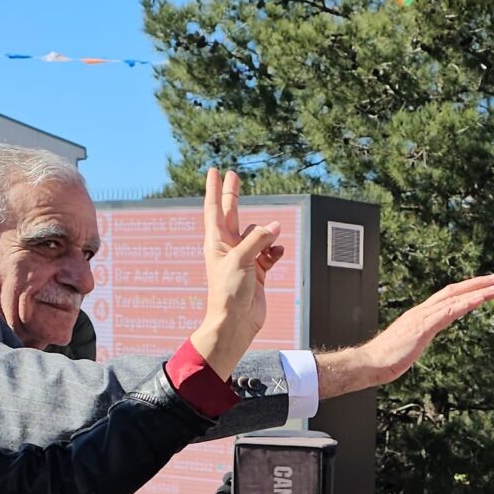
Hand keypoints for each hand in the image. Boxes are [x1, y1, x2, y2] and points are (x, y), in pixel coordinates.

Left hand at [190, 167, 284, 373]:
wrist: (235, 322)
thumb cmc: (228, 293)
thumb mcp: (241, 260)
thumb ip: (258, 241)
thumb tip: (274, 228)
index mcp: (216, 242)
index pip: (214, 208)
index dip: (215, 189)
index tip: (214, 171)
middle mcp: (229, 247)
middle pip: (232, 213)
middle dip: (233, 195)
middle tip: (234, 175)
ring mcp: (243, 258)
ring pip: (257, 235)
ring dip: (267, 234)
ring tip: (272, 240)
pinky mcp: (257, 271)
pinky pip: (269, 252)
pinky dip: (275, 250)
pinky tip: (278, 252)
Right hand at [318, 274, 493, 395]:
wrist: (370, 363)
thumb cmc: (386, 359)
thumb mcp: (408, 346)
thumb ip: (417, 339)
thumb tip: (421, 341)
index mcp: (419, 316)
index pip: (445, 298)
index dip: (464, 291)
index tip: (481, 288)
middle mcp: (421, 312)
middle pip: (452, 291)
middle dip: (475, 284)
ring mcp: (422, 318)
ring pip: (454, 298)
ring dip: (477, 292)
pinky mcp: (423, 327)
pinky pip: (448, 312)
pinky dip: (465, 304)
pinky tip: (478, 301)